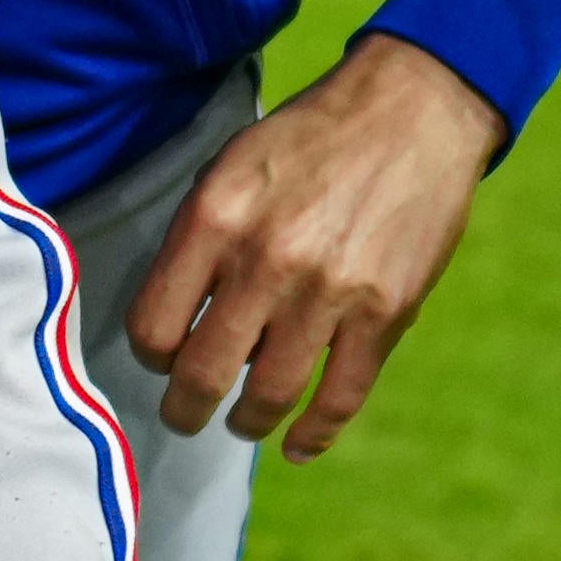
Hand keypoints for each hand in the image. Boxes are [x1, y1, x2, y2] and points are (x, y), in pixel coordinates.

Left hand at [130, 34, 505, 462]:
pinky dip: (314, 434)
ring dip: (246, 422)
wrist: (409, 114)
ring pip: (268, 394)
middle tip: (183, 415)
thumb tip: (176, 314)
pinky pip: (340, 397)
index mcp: (215, 220)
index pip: (154, 323)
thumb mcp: (229, 167)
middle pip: (203, 372)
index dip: (150, 354)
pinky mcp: (385, 315)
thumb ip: (199, 239)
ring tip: (239, 423)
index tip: (160, 357)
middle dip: (184, 408)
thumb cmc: (307, 138)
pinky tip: (297, 446)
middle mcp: (266, 261)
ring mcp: (329, 294)